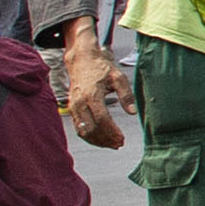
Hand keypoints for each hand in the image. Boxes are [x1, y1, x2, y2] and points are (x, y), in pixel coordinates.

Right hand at [61, 27, 128, 147]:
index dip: (112, 132)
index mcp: (91, 95)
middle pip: (91, 129)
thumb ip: (126, 95)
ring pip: (83, 131)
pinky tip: (101, 139)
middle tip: (120, 144)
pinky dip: (89, 136)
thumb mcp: (118, 77)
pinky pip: (78, 128)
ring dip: (97, 141)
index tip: (122, 138)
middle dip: (105, 139)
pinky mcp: (71, 109)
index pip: (102, 120)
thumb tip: (132, 112)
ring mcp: (73, 107)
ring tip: (113, 144)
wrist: (81, 61)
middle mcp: (79, 103)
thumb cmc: (101, 68)